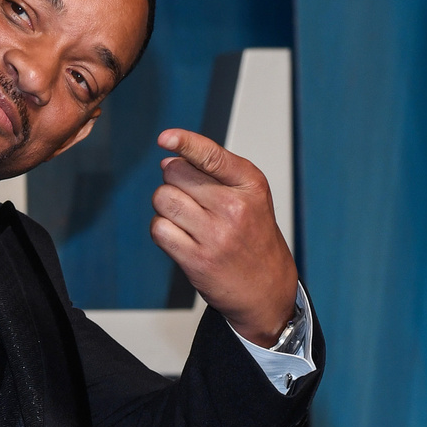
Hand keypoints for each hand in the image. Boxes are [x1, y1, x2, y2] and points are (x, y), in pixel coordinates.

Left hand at [150, 128, 297, 346]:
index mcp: (250, 184)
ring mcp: (215, 234)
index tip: (165, 138)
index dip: (184, 142)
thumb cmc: (253, 236)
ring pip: (162, 198)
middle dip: (175, 181)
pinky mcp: (196, 259)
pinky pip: (158, 228)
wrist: (267, 289)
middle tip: (193, 200)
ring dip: (166, 206)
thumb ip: (212, 172)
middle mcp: (234, 207)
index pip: (210, 155)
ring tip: (188, 219)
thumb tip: (168, 159)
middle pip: (175, 173)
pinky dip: (162, 229)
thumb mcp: (249, 196)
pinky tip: (181, 236)